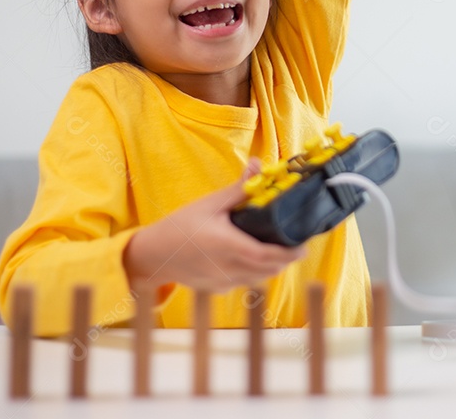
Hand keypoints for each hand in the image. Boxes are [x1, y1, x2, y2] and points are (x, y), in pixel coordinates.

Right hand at [124, 159, 305, 290]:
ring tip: (278, 249)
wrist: (151, 255)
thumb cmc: (179, 226)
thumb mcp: (210, 204)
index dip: (290, 253)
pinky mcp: (216, 289)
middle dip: (286, 259)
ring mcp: (223, 282)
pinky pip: (243, 283)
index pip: (269, 256)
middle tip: (296, 245)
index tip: (304, 246)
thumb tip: (257, 165)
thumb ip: (238, 189)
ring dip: (272, 267)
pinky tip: (250, 258)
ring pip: (258, 279)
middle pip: (269, 270)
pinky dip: (253, 273)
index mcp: (229, 246)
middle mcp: (228, 269)